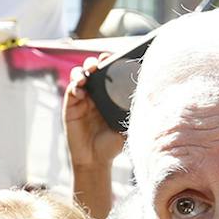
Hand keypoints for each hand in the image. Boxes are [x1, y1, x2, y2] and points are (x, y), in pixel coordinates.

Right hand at [63, 54, 124, 170]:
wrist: (95, 161)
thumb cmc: (112, 145)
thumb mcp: (126, 125)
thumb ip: (132, 110)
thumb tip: (147, 94)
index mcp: (108, 96)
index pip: (107, 73)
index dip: (109, 62)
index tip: (112, 56)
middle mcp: (94, 95)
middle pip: (91, 71)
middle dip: (93, 62)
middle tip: (98, 63)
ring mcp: (81, 100)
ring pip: (78, 77)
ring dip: (81, 72)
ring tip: (87, 73)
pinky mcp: (70, 108)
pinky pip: (70, 91)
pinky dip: (74, 86)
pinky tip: (80, 89)